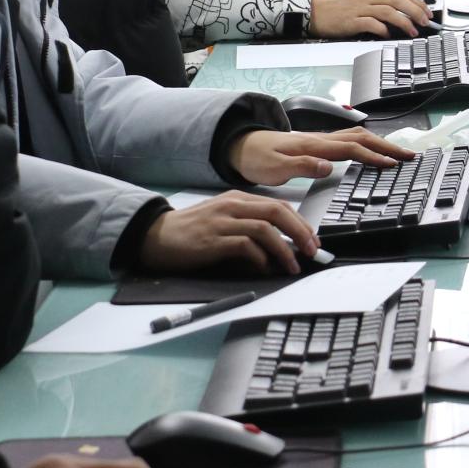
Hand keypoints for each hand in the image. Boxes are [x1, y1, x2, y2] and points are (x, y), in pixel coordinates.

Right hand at [138, 191, 322, 274]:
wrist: (156, 236)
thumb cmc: (191, 232)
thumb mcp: (223, 220)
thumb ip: (248, 227)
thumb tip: (279, 246)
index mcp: (237, 199)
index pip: (278, 205)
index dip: (300, 223)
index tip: (311, 241)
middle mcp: (232, 205)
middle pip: (277, 212)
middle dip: (300, 232)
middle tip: (311, 251)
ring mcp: (222, 221)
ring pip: (265, 229)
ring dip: (284, 249)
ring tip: (292, 266)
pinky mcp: (213, 240)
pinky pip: (245, 246)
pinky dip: (259, 258)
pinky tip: (263, 268)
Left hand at [229, 127, 414, 185]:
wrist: (240, 146)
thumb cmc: (256, 159)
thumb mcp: (273, 168)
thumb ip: (301, 166)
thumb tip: (327, 166)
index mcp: (312, 145)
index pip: (350, 148)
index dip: (372, 157)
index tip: (391, 165)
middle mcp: (319, 139)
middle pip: (361, 138)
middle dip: (387, 146)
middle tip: (409, 156)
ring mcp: (320, 140)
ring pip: (357, 136)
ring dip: (380, 144)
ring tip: (399, 153)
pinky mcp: (318, 144)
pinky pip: (349, 140)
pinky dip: (367, 144)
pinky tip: (373, 151)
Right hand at [309, 0, 430, 38]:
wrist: (312, 10)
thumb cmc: (334, 7)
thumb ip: (376, 4)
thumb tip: (395, 13)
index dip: (417, 2)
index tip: (426, 11)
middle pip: (398, 0)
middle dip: (416, 11)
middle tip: (426, 21)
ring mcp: (360, 8)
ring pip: (389, 11)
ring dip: (404, 22)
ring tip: (413, 31)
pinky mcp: (352, 21)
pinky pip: (372, 24)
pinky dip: (383, 30)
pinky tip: (388, 35)